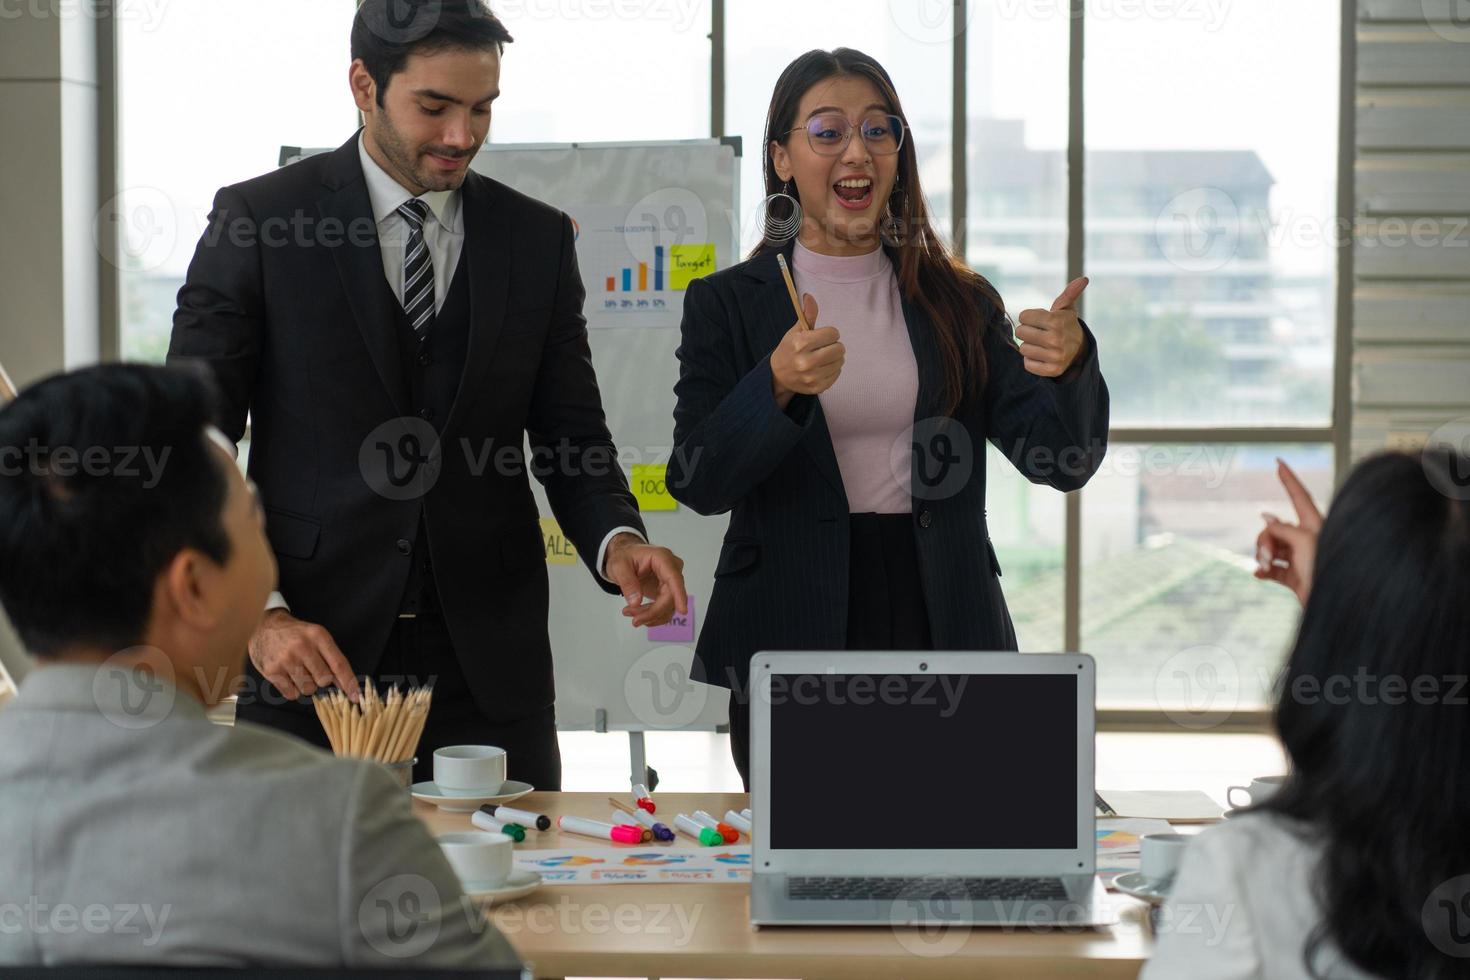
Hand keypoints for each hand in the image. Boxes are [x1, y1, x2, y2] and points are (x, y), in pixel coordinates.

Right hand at [248, 609, 360, 700]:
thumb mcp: (316, 636)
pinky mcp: (272, 671)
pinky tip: (288, 676)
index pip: (338, 664)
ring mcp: (286, 659)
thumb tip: (346, 684)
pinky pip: (292, 694)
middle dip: (322, 680)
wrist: (264, 627)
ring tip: (298, 671)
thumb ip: (332, 658)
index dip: (349, 682)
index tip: (355, 696)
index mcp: (318, 636)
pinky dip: (293, 690)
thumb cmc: (295, 634)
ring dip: (306, 685)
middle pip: (324, 680)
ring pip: (308, 689)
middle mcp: (302, 647)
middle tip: (313, 671)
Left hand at [603, 533, 688, 628]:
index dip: (679, 595)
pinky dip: (653, 615)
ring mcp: (671, 581)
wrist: (625, 556)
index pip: (674, 578)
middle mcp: (671, 569)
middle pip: (670, 597)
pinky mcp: (667, 591)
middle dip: (653, 611)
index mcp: (662, 558)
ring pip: (669, 606)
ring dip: (651, 615)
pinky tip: (639, 614)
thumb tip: (636, 602)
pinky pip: (665, 608)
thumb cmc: (624, 556)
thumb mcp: (618, 566)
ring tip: (630, 612)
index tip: (683, 610)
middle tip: (634, 619)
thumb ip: (627, 583)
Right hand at [770, 293, 844, 409]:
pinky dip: (832, 370)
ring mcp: (812, 377)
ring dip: (834, 358)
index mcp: (801, 343)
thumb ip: (807, 315)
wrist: (778, 375)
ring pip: (840, 362)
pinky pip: (837, 374)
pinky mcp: (817, 388)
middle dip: (834, 346)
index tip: (822, 336)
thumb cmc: (790, 349)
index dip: (830, 333)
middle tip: (824, 347)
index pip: (833, 333)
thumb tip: (809, 296)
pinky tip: (822, 368)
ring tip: (822, 358)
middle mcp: (806, 361)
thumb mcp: (796, 330)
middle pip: (839, 349)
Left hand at [1018, 277, 1088, 377]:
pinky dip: (1032, 361)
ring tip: (1041, 344)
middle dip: (1027, 331)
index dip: (1029, 317)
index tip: (1039, 321)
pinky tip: (1042, 356)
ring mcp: (1055, 356)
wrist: (1079, 350)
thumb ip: (1069, 293)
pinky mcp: (1052, 370)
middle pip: (1020, 332)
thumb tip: (1083, 279)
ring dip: (1029, 346)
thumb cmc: (1066, 325)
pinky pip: (1027, 364)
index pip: (1023, 316)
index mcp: (1056, 321)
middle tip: (1039, 333)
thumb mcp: (1066, 309)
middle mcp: (1056, 339)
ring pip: (1023, 349)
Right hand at [1253, 457, 1321, 606]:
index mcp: (1314, 525)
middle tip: (1268, 557)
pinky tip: (1259, 575)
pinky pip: (1271, 568)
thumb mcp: (1303, 542)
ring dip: (1263, 556)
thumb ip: (1282, 528)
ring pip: (1270, 547)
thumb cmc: (1326, 570)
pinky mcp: (1294, 577)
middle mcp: (1307, 539)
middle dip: (1264, 539)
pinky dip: (1263, 570)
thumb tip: (1266, 518)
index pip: (1299, 495)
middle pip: (1274, 527)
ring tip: (1266, 568)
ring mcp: (1299, 558)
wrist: (1337, 606)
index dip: (1288, 478)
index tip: (1278, 461)